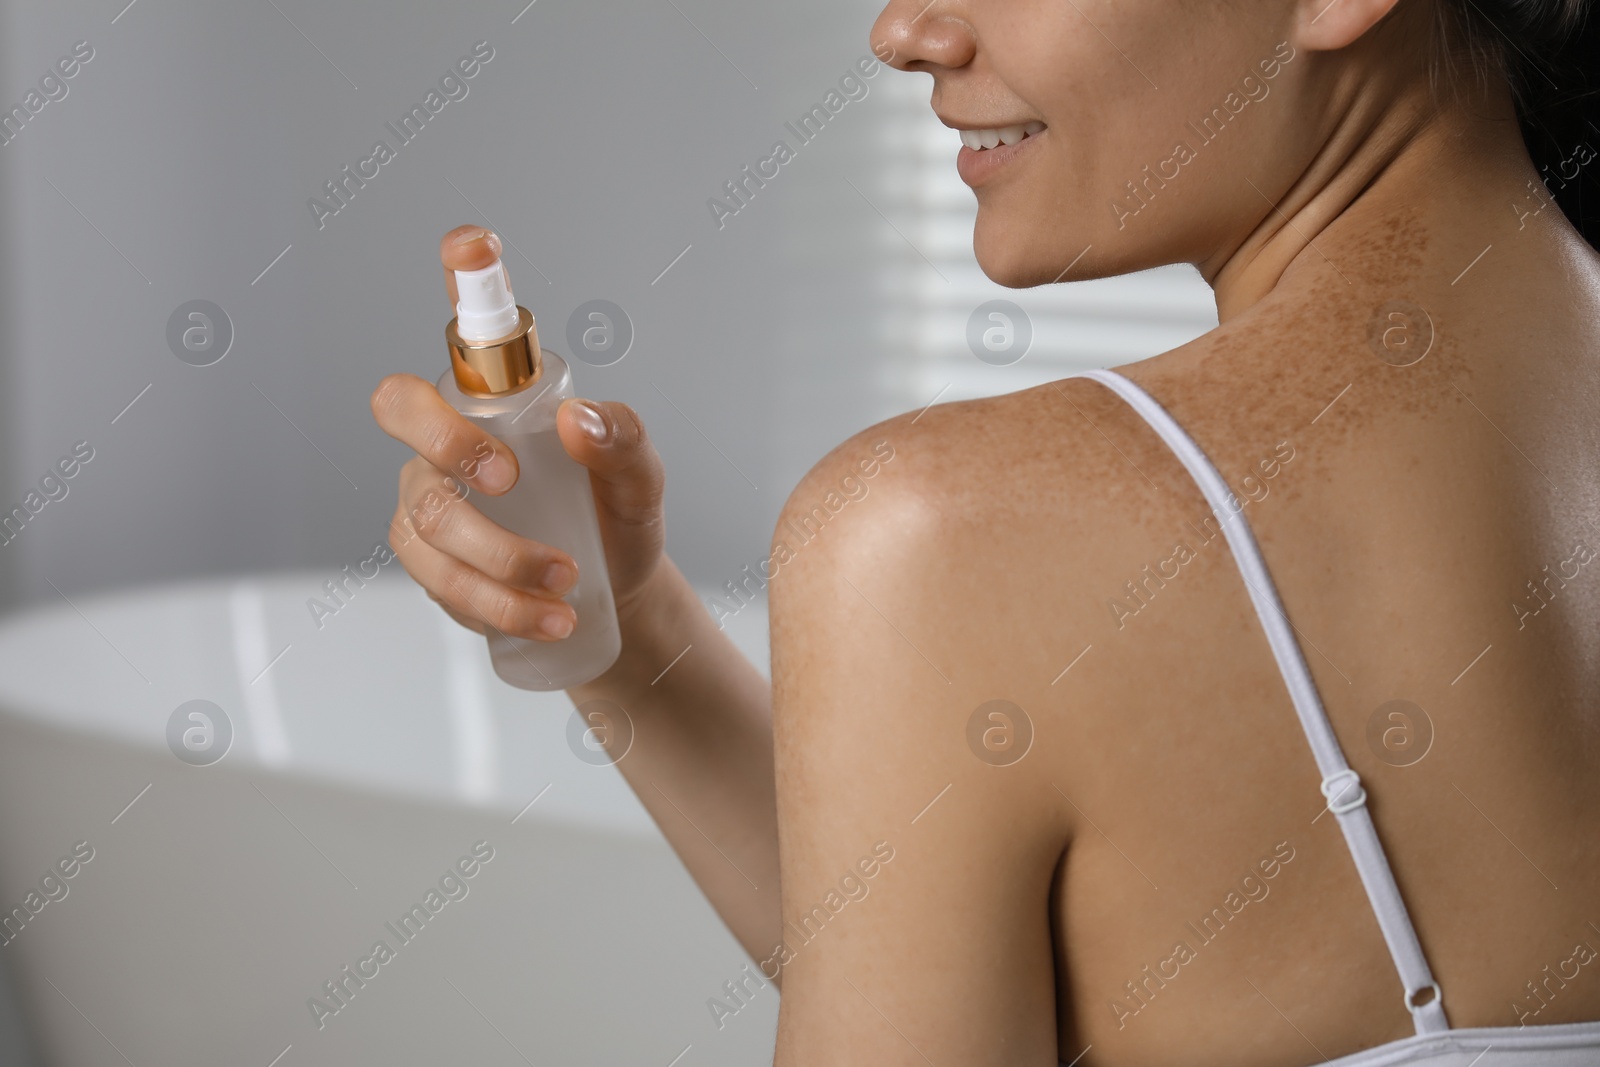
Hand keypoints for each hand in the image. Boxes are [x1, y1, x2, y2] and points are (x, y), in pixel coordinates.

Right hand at [369, 224, 666, 642]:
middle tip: (511, 481)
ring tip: (568, 583)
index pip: (472, 326)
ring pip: (426, 516)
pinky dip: (496, 603)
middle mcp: (447, 434)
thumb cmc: (616, 520)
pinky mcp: (426, 561)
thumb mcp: (641, 483)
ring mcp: (426, 497)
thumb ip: (626, 442)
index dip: (464, 277)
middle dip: (447, 442)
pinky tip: (547, 617)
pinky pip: (438, 579)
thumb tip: (579, 419)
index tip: (475, 243)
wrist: (610, 600)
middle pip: (399, 407)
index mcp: (501, 397)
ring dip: (499, 557)